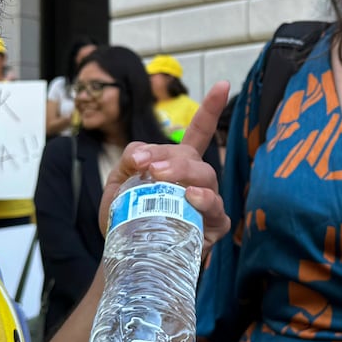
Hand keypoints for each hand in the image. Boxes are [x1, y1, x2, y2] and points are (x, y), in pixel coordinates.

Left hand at [100, 81, 229, 250]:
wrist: (123, 256)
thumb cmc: (126, 218)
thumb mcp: (117, 183)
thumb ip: (127, 161)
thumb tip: (141, 154)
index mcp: (178, 164)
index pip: (198, 133)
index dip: (211, 109)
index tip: (224, 85)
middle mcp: (198, 180)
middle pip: (195, 158)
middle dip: (173, 158)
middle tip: (150, 168)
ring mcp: (208, 203)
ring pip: (207, 178)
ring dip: (185, 175)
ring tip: (162, 179)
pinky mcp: (213, 227)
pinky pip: (216, 210)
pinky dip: (204, 201)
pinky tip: (190, 198)